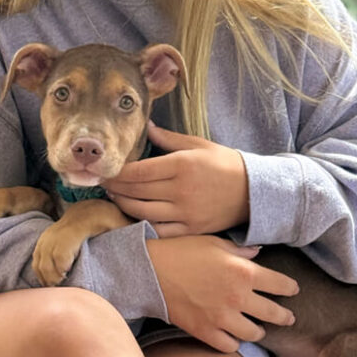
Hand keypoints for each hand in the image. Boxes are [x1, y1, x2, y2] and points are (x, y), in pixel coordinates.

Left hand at [105, 122, 248, 235]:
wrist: (254, 192)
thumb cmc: (225, 163)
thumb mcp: (199, 144)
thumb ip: (169, 138)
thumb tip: (147, 125)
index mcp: (182, 166)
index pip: (139, 171)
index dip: (118, 173)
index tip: (105, 171)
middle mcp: (182, 190)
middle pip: (137, 191)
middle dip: (116, 187)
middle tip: (102, 183)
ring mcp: (186, 213)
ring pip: (143, 212)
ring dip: (123, 205)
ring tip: (114, 197)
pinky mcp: (191, 230)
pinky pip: (159, 230)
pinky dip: (142, 225)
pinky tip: (132, 217)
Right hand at [146, 236, 297, 353]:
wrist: (150, 271)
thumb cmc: (181, 251)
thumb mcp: (214, 243)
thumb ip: (239, 251)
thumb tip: (257, 253)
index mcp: (244, 272)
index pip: (280, 284)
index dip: (290, 288)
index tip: (293, 290)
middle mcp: (238, 297)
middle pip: (274, 313)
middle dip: (284, 315)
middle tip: (288, 317)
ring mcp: (222, 318)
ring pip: (254, 334)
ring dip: (259, 331)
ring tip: (258, 330)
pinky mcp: (205, 332)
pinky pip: (229, 346)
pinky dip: (234, 343)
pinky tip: (233, 338)